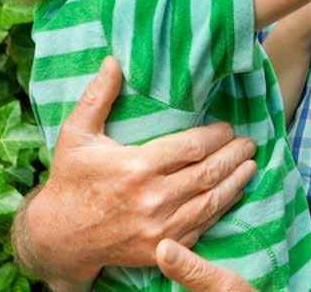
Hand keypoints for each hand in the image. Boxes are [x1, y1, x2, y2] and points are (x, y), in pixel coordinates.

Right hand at [15, 57, 257, 286]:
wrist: (58, 238)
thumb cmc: (70, 179)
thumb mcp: (75, 134)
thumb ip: (98, 96)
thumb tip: (114, 60)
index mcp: (135, 167)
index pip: (190, 147)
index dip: (215, 136)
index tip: (228, 127)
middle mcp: (151, 199)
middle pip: (207, 174)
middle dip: (233, 156)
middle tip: (249, 142)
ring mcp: (157, 228)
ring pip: (209, 202)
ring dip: (235, 182)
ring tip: (251, 164)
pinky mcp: (159, 249)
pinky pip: (199, 228)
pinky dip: (221, 210)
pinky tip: (232, 195)